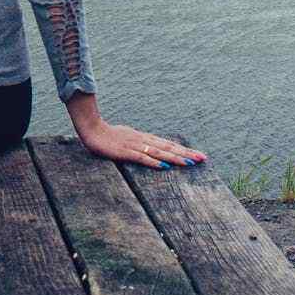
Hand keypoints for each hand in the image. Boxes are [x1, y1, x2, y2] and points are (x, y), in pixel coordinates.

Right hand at [65, 92, 204, 168]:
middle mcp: (144, 140)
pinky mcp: (125, 152)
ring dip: (176, 158)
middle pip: (169, 147)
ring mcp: (135, 145)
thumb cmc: (109, 136)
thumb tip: (155, 152)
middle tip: (203, 159)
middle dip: (187, 154)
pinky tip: (164, 166)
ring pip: (160, 152)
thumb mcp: (129, 139)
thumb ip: (141, 145)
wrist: (92, 128)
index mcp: (146, 138)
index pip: (169, 144)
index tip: (199, 155)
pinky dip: (154, 161)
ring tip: (190, 163)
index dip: (185, 150)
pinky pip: (142, 157)